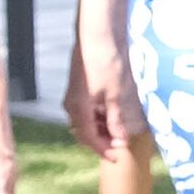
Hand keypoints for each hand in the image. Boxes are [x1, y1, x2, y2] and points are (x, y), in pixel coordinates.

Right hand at [65, 32, 140, 158]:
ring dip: (102, 129)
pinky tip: (114, 115)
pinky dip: (100, 116)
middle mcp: (72, 104)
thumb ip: (116, 118)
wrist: (96, 35)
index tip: (117, 157)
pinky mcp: (79, 88)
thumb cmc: (106, 62)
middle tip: (121, 146)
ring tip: (121, 131)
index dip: (103, 149)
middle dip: (102, 141)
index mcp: (78, 108)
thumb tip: (120, 140)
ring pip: (86, 121)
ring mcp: (74, 96)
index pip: (88, 138)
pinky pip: (87, 110)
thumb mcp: (116, 93)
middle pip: (85, 132)